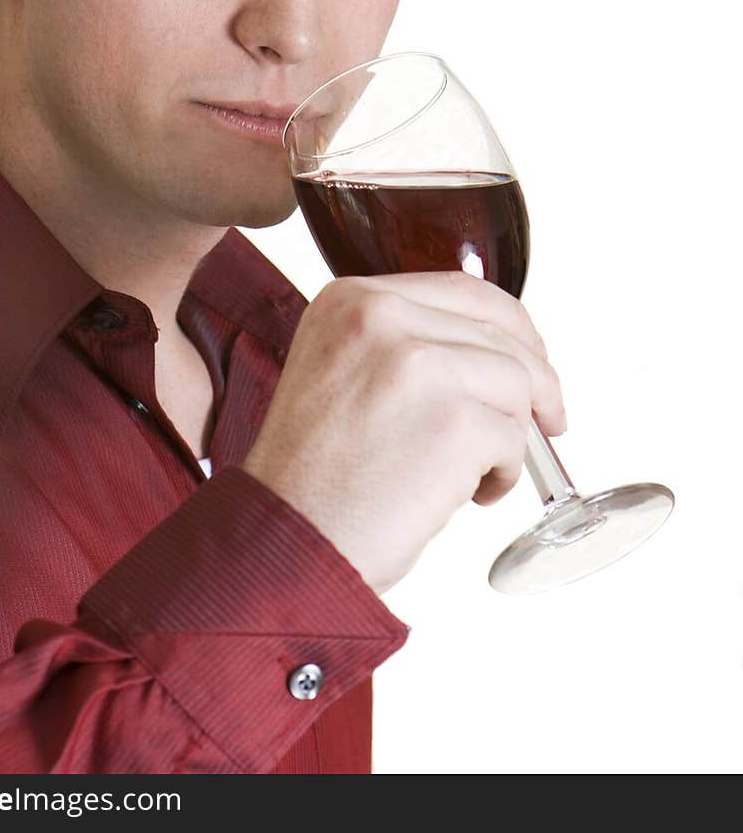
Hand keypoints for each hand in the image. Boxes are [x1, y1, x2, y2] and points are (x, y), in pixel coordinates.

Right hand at [242, 272, 565, 595]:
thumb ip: (400, 343)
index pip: (463, 290)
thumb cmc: (312, 477)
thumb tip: (492, 350)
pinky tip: (467, 495)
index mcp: (352, 299)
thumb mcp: (339, 371)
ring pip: (515, 384)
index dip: (511, 327)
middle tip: (548, 419)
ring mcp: (418, 365)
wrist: (285, 542)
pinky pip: (512, 439)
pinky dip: (503, 475)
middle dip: (535, 380)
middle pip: (499, 333)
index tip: (530, 359)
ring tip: (475, 474)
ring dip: (510, 435)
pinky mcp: (452, 421)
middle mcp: (381, 317)